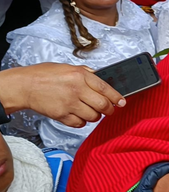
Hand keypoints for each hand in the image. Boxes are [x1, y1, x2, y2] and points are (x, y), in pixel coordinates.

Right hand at [0, 63, 124, 126]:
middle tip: (109, 110)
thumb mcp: (68, 67)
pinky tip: (78, 116)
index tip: (122, 102)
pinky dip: (82, 122)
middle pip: (103, 105)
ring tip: (90, 111)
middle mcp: (76, 90)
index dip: (117, 97)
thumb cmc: (44, 75)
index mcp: (80, 76)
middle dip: (109, 110)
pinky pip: (79, 124)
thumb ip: (86, 73)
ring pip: (93, 116)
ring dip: (95, 116)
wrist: (24, 86)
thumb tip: (101, 78)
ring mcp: (69, 104)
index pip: (105, 88)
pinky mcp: (61, 115)